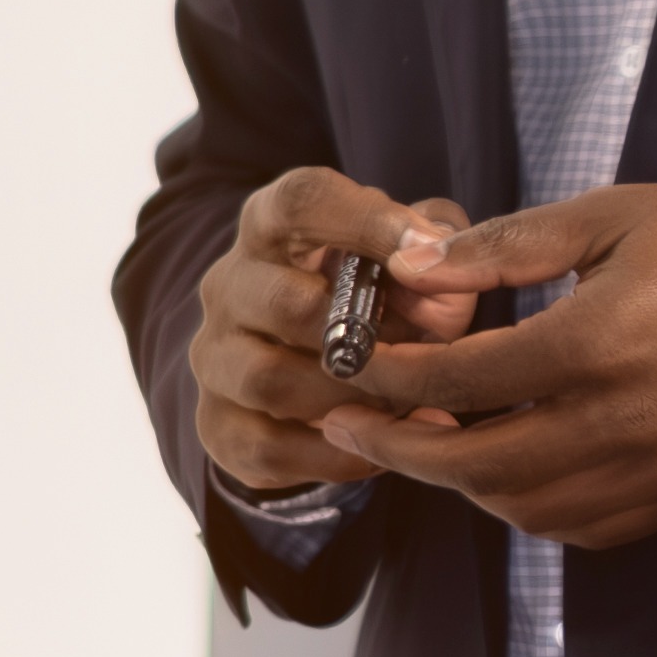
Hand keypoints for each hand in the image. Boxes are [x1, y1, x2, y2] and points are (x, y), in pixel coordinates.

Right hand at [188, 169, 478, 498]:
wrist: (320, 364)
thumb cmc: (373, 292)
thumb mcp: (408, 255)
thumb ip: (437, 244)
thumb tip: (440, 273)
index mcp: (273, 224)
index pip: (301, 200)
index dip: (364, 222)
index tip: (426, 249)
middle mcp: (230, 283)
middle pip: (282, 302)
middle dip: (363, 336)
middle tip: (420, 355)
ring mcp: (216, 356)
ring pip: (271, 382)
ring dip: (349, 399)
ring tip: (406, 403)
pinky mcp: (217, 425)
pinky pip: (268, 449)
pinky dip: (333, 456)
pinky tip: (380, 446)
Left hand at [316, 183, 656, 550]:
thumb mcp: (610, 216)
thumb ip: (508, 245)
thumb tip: (415, 263)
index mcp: (596, 344)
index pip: (462, 378)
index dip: (390, 378)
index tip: (346, 369)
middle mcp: (618, 424)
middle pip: (476, 463)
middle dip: (401, 448)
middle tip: (348, 428)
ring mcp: (651, 474)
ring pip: (521, 508)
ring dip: (460, 482)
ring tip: (420, 443)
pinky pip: (577, 528)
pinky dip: (524, 507)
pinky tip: (499, 470)